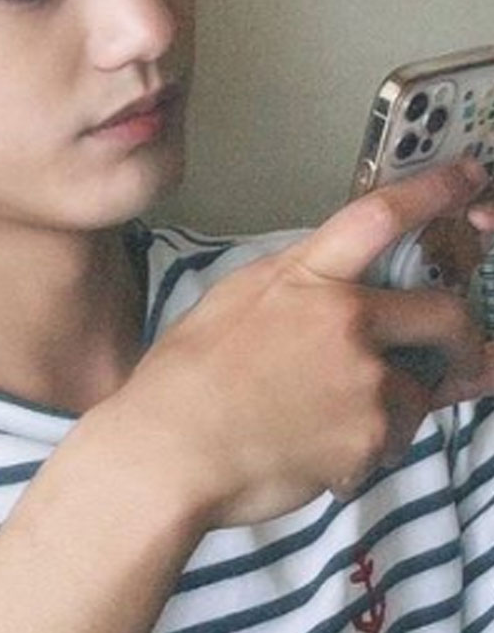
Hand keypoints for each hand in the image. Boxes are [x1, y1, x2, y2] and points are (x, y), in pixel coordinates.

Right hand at [112, 158, 493, 527]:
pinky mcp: (368, 440)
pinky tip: (311, 454)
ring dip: (392, 411)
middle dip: (462, 342)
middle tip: (459, 360)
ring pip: (417, 393)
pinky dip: (364, 453)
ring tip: (327, 426)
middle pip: (446, 315)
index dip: (433, 191)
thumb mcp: (231, 302)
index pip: (380, 217)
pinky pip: (390, 443)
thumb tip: (330, 277)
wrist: (169, 456)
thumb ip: (291, 282)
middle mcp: (346, 322)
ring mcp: (364, 382)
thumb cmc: (182, 382)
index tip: (470, 176)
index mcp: (306, 279)